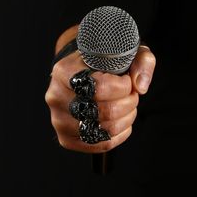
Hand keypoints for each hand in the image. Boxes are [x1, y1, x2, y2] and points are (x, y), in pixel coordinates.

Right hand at [45, 29, 155, 153]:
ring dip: (126, 119)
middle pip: (104, 111)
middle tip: (131, 95)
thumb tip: (140, 86)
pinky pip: (100, 144)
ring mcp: (58, 120)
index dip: (122, 87)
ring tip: (128, 106)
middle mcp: (56, 96)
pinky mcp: (66, 138)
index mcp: (64, 71)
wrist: (80, 74)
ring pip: (104, 131)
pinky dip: (119, 135)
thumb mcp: (123, 52)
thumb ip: (139, 62)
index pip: (98, 87)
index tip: (127, 81)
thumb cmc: (101, 63)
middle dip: (128, 104)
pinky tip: (122, 121)